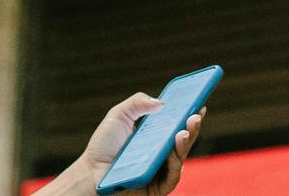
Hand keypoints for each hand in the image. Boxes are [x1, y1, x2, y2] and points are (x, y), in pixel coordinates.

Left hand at [74, 93, 205, 195]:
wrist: (90, 172)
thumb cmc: (103, 145)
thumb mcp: (118, 115)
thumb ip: (137, 102)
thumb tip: (162, 102)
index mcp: (157, 135)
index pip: (178, 123)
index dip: (190, 113)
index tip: (199, 102)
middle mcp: (162, 152)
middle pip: (183, 139)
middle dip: (192, 127)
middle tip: (195, 115)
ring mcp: (161, 170)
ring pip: (181, 158)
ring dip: (186, 144)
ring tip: (183, 132)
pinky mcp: (157, 187)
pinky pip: (171, 178)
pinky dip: (173, 166)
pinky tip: (170, 153)